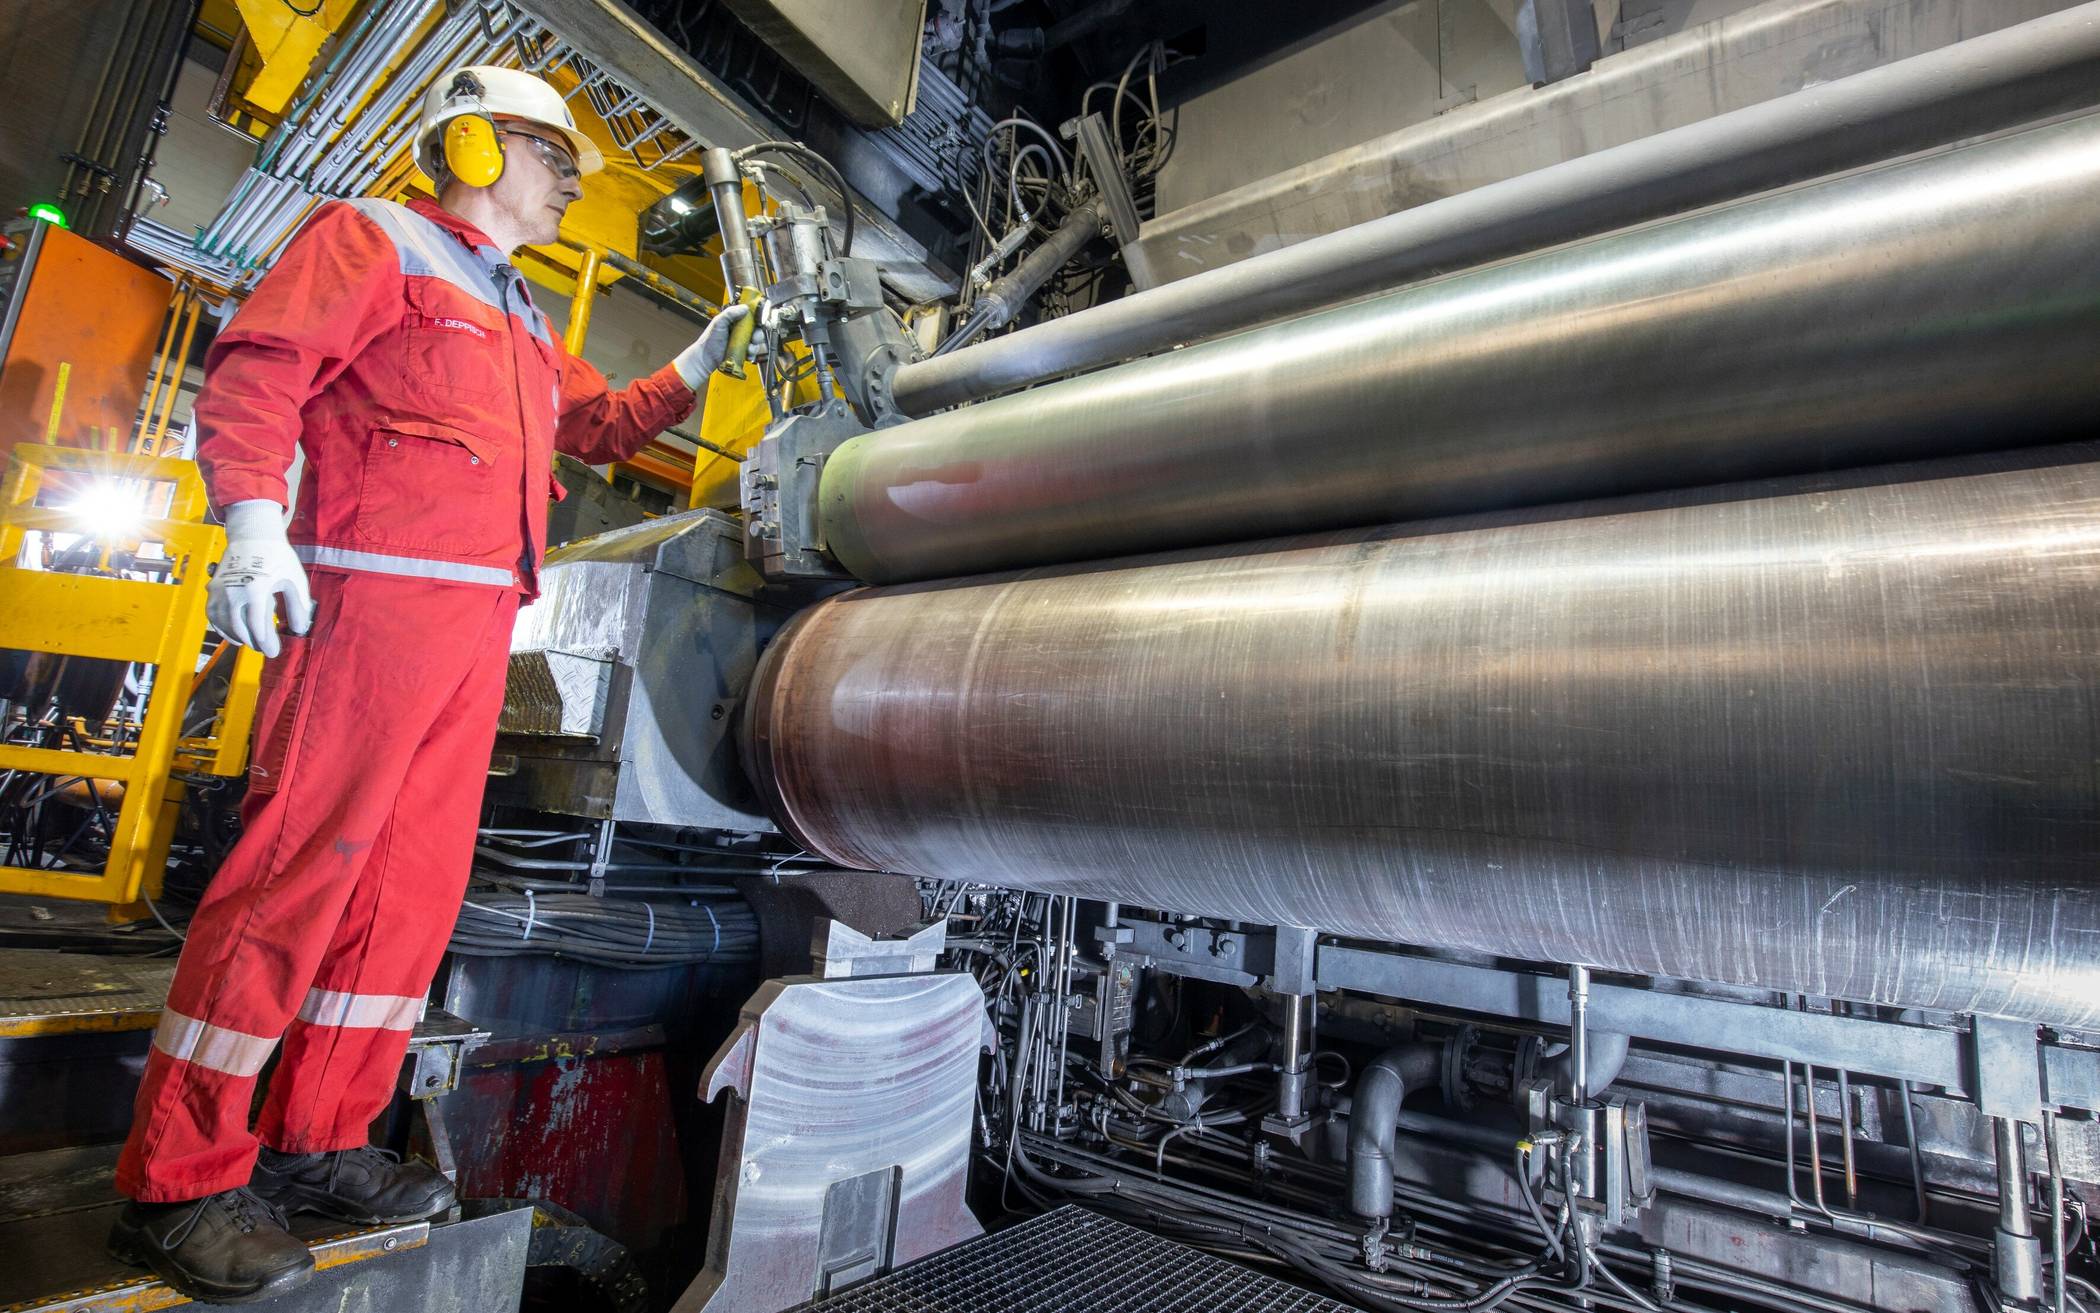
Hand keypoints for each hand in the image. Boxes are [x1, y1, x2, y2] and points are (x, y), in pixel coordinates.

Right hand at [207, 500, 312, 658]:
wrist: (252, 534)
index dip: (265, 642)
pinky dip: (221, 627)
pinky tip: (233, 633)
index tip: (273, 652)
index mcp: (256, 589)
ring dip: (236, 637)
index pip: (257, 625)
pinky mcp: (212, 587)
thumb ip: (298, 606)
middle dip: (253, 642)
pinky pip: (212, 614)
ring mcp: (220, 589)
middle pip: (239, 628)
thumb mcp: (294, 579)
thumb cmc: (276, 556)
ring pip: (223, 623)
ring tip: (250, 643)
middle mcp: (234, 591)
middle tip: (265, 649)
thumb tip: (299, 630)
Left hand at [673, 300, 752, 388]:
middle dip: (758, 333)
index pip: (750, 315)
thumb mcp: (718, 322)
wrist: (706, 357)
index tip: (761, 320)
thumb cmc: (710, 339)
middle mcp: (741, 329)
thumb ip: (730, 313)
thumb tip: (745, 308)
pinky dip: (753, 353)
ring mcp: (742, 341)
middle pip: (757, 328)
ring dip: (756, 345)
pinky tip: (748, 354)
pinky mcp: (743, 351)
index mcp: (735, 319)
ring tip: (749, 348)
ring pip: (757, 340)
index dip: (758, 317)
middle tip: (754, 337)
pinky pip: (753, 351)